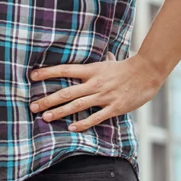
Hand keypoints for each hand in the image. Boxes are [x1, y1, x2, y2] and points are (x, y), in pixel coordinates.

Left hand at [29, 53, 163, 132]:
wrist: (147, 73)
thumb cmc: (126, 67)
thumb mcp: (108, 61)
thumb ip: (98, 61)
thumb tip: (98, 53)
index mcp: (91, 70)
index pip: (64, 70)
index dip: (47, 72)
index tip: (32, 76)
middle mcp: (94, 83)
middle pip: (66, 92)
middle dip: (47, 100)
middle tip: (33, 106)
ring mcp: (104, 96)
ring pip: (77, 105)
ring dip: (59, 112)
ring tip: (45, 118)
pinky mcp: (114, 107)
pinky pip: (96, 117)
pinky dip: (83, 123)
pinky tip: (71, 127)